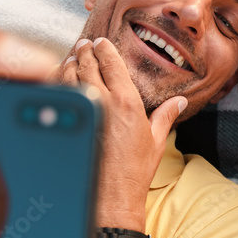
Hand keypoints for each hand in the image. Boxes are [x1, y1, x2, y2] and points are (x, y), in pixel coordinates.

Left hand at [58, 38, 185, 226]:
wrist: (113, 196)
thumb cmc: (135, 171)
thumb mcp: (156, 141)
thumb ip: (166, 115)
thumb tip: (180, 101)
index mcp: (127, 102)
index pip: (111, 63)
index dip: (104, 48)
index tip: (99, 41)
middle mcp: (104, 102)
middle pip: (87, 65)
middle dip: (83, 51)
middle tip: (82, 45)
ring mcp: (82, 113)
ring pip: (69, 77)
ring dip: (68, 64)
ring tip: (70, 59)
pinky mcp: (69, 125)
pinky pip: (59, 96)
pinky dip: (58, 84)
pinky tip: (59, 81)